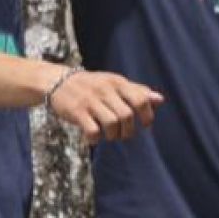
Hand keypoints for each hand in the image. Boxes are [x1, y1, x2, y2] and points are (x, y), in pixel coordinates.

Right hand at [46, 68, 164, 144]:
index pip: (141, 98)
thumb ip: (137, 91)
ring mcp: (91, 101)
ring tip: (111, 135)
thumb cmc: (93, 85)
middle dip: (129, 130)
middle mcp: (106, 91)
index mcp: (118, 83)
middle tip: (125, 134)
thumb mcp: (115, 83)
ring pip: (112, 123)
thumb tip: (160, 100)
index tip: (146, 125)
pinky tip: (95, 137)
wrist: (58, 81)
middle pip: (127, 115)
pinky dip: (96, 138)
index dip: (147, 115)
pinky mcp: (77, 112)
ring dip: (114, 135)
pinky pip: (92, 130)